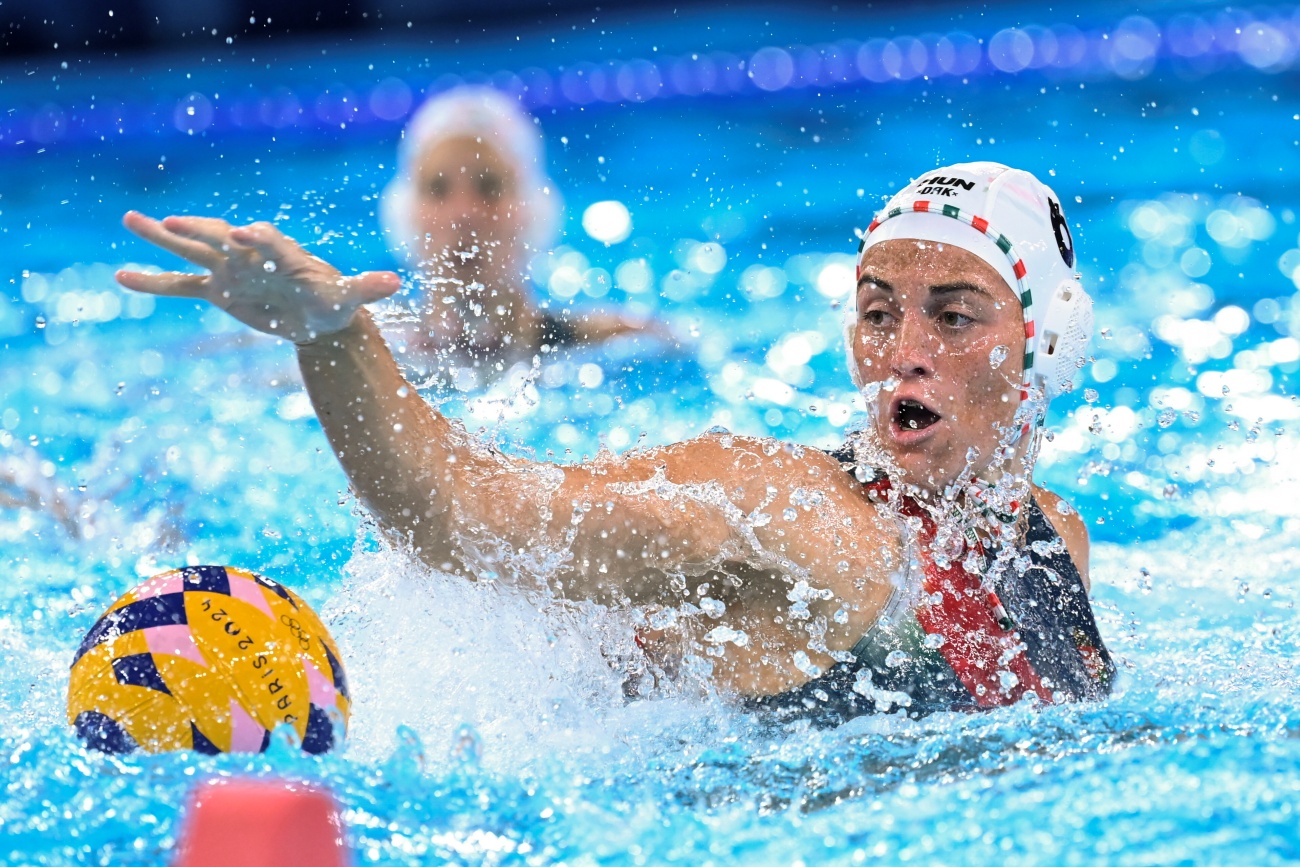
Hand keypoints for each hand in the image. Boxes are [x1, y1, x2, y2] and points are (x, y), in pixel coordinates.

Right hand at [115, 212, 400, 343]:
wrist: (319, 317)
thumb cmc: (336, 303)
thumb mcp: (350, 299)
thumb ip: (366, 288)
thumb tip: (395, 284)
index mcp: (284, 253)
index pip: (268, 241)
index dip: (257, 238)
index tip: (243, 235)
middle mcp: (252, 254)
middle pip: (220, 236)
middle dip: (198, 228)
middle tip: (171, 220)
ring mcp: (231, 269)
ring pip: (193, 250)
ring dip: (163, 238)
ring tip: (129, 219)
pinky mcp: (218, 289)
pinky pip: (182, 284)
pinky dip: (154, 282)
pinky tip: (123, 277)